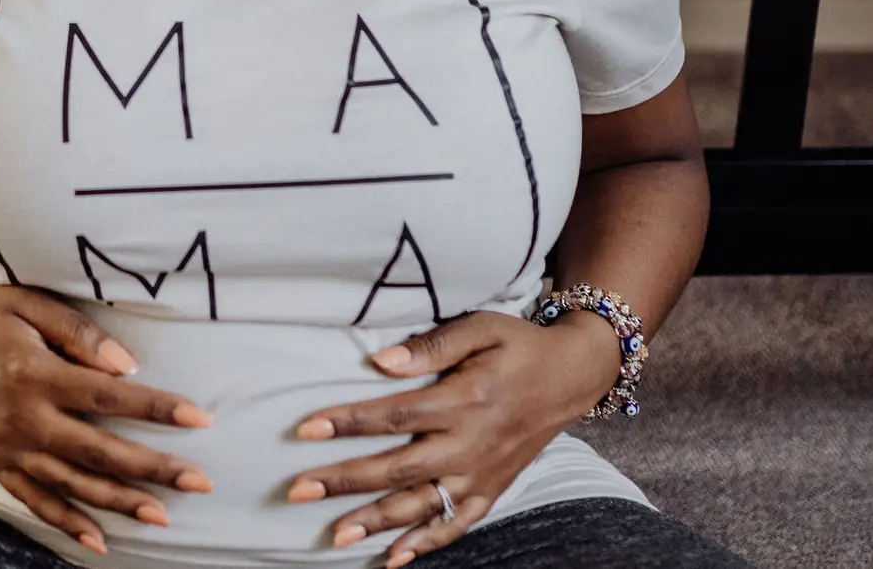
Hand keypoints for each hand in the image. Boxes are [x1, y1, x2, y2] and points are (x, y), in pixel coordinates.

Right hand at [0, 285, 215, 553]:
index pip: (110, 397)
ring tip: (163, 515)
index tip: (199, 419)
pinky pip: (36, 502)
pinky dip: (67, 523)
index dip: (157, 409)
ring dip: (120, 503)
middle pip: (100, 451)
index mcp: (37, 374)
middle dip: (154, 469)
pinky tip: (100, 539)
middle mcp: (25, 419)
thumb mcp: (28, 304)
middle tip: (200, 481)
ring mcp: (10, 448)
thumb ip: (78, 333)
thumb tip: (127, 364)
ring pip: (73, 485)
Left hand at [286, 310, 620, 567]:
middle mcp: (470, 444)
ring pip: (422, 505)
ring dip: (377, 522)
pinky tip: (393, 558)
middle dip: (345, 481)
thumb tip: (381, 362)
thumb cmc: (518, 345)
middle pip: (398, 468)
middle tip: (300, 490)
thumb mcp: (481, 327)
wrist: (572, 376)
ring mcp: (482, 474)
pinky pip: (456, 526)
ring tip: (335, 535)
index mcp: (464, 400)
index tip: (306, 428)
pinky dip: (426, 544)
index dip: (348, 421)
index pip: (395, 416)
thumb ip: (432, 345)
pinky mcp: (492, 490)